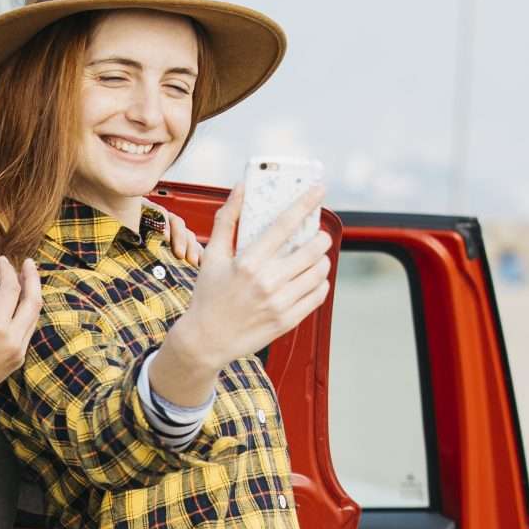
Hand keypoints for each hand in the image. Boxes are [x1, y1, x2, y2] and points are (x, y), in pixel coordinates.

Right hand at [0, 256, 41, 406]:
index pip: (10, 290)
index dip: (8, 271)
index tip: (3, 260)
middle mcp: (13, 339)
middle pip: (33, 301)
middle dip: (33, 278)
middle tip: (28, 263)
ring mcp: (19, 350)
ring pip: (35, 316)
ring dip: (32, 295)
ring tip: (25, 280)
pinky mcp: (19, 358)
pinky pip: (28, 330)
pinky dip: (26, 313)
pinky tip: (19, 304)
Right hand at [153, 185, 329, 404]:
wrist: (206, 341)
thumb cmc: (208, 296)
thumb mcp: (212, 256)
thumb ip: (227, 220)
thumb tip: (240, 187)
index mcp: (248, 262)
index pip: (285, 225)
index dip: (305, 203)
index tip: (319, 190)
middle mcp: (267, 282)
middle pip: (313, 249)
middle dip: (321, 237)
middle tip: (317, 235)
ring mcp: (279, 303)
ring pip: (320, 272)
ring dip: (322, 260)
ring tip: (314, 258)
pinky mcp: (287, 320)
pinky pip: (318, 295)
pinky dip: (320, 283)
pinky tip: (312, 279)